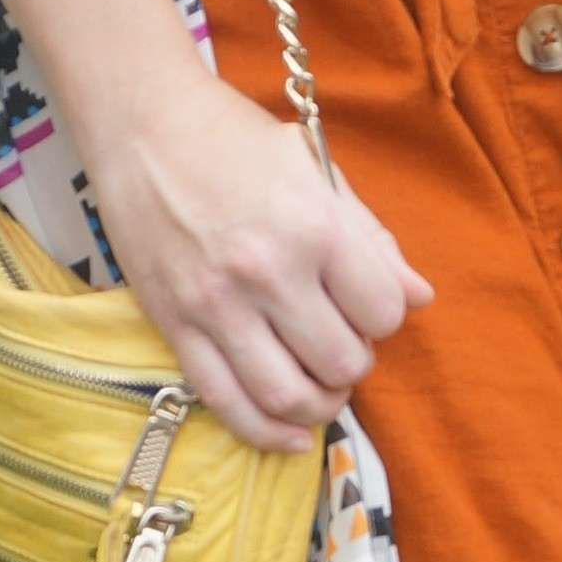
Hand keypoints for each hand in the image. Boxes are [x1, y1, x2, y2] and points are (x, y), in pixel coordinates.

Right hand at [85, 73, 431, 455]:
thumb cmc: (235, 139)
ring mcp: (216, 304)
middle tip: (343, 341)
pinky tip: (290, 434)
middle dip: (354, 362)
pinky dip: (266, 432)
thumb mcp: (317, 170)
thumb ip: (372, 239)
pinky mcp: (174, 325)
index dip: (384, 315)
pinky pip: (225, 401)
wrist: (142, 126)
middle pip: (341, 362)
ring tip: (323, 387)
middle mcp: (268, 272)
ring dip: (319, 406)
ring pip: (287, 395)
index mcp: (314, 226)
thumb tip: (420, 298)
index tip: (366, 304)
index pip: (383, 311)